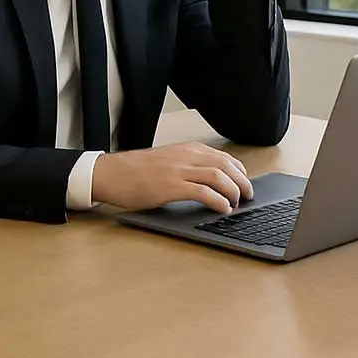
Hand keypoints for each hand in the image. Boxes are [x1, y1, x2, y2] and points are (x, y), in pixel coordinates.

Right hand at [91, 142, 253, 212]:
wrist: (109, 173)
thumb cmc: (133, 171)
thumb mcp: (165, 160)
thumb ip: (185, 165)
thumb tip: (207, 181)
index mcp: (185, 149)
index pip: (223, 157)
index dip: (239, 171)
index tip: (243, 183)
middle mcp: (185, 156)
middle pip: (226, 165)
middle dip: (243, 181)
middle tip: (247, 196)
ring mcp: (178, 170)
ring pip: (219, 176)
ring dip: (234, 191)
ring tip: (237, 203)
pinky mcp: (170, 187)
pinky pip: (204, 192)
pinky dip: (218, 201)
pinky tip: (222, 208)